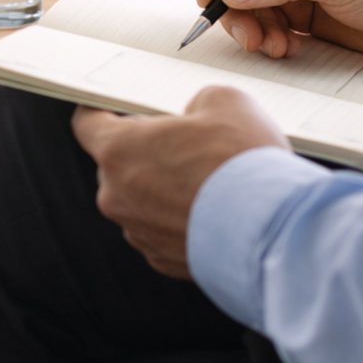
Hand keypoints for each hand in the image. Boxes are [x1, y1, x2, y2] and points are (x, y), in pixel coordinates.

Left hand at [71, 88, 288, 277]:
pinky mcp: (162, 260)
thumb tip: (196, 119)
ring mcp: (138, 232)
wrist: (275, 232)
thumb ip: (195, 104)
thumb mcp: (224, 101)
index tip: (110, 110)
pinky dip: (182, 220)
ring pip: (141, 201)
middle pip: (118, 165)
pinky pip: (163, 231)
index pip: (87, 125)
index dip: (100, 112)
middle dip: (146, 153)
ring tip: (210, 182)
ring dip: (165, 190)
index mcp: (119, 150)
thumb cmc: (245, 163)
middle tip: (185, 145)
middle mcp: (117, 196)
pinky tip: (215, 213)